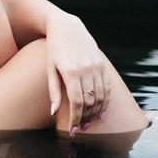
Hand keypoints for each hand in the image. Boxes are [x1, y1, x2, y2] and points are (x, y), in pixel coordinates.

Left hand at [45, 14, 110, 132]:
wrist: (67, 27)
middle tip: (80, 128)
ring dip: (96, 112)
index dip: (75, 118)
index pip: (76, 102)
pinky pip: (107, 87)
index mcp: (71, 72)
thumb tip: (53, 113)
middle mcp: (86, 69)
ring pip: (101, 96)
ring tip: (90, 123)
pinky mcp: (102, 65)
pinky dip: (106, 102)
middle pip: (90, 101)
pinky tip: (102, 112)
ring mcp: (96, 67)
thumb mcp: (50, 68)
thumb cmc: (54, 49)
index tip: (72, 130)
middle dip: (85, 118)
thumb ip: (53, 91)